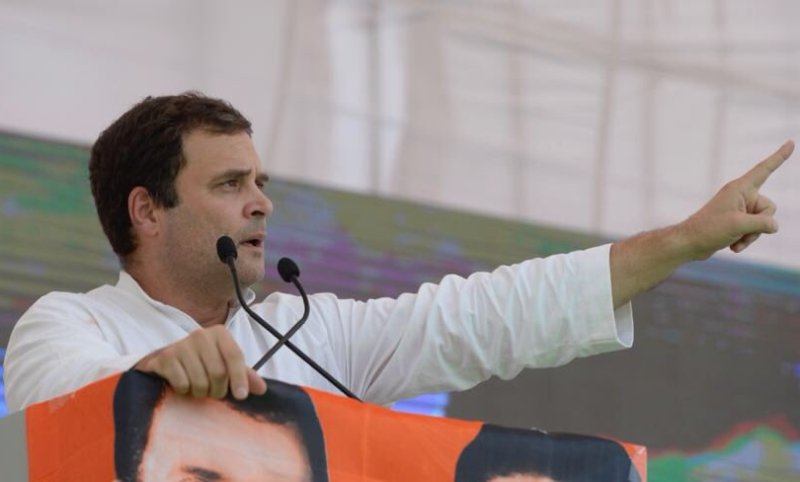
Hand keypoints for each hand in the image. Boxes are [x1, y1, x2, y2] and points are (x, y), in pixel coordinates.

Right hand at [134, 326, 266, 399]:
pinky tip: (183, 384)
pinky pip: (182, 384)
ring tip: (198, 387)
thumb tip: (262, 389)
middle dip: (218, 390)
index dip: (239, 378)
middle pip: (218, 372)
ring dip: (200, 392)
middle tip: (214, 392)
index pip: (234, 356)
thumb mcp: (225, 365)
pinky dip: (184, 390)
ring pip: (200, 381)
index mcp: (219, 333)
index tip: (241, 396)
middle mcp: (201, 335)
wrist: (166, 361)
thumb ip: (244, 375)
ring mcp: (181, 345)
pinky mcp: (165, 358)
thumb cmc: (202, 363)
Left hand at [681, 140, 793, 259]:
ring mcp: (739, 209)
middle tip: (740, 230)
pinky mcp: (737, 221)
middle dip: (760, 224)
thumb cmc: (709, 230)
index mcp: (739, 188)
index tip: (791, 142)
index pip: (764, 169)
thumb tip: (774, 226)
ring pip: (763, 223)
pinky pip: (753, 231)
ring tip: (734, 241)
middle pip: (769, 208)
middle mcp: (741, 195)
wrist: (690, 243)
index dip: (779, 157)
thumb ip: (762, 223)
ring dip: (751, 236)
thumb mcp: (739, 226)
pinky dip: (745, 240)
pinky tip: (733, 247)